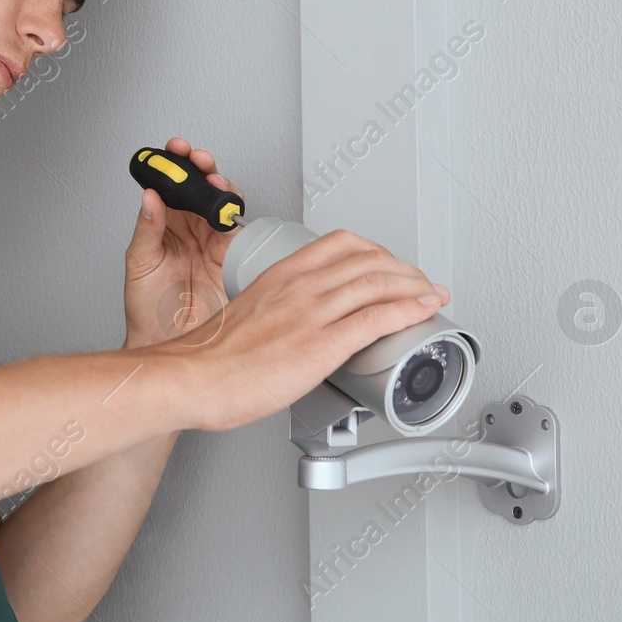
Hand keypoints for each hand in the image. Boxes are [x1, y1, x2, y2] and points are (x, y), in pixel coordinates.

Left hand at [120, 137, 241, 348]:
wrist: (167, 343)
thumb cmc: (146, 310)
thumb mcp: (139, 264)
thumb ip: (147, 230)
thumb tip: (149, 198)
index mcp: (162, 226)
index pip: (170, 188)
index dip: (173, 165)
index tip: (173, 150)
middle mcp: (187, 230)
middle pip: (198, 189)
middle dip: (201, 168)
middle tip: (198, 159)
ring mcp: (209, 242)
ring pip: (219, 203)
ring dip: (219, 186)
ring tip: (212, 179)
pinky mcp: (228, 257)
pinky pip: (235, 228)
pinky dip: (234, 213)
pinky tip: (226, 207)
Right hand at [173, 228, 450, 432]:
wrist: (190, 378)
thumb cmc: (211, 357)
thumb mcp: (249, 314)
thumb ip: (277, 313)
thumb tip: (297, 330)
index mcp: (281, 275)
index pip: (341, 243)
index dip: (377, 251)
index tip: (391, 264)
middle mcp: (299, 286)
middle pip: (368, 259)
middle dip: (405, 269)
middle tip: (420, 282)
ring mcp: (311, 313)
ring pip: (378, 282)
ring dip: (415, 286)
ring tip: (432, 295)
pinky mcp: (320, 345)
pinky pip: (376, 318)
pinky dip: (409, 310)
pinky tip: (424, 311)